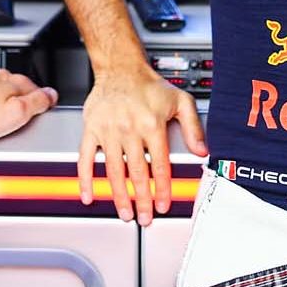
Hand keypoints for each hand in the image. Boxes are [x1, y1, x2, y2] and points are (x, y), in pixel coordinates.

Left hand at [0, 68, 57, 144]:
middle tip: (20, 118)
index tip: (43, 111)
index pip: (39, 90)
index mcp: (15, 83)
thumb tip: (52, 96)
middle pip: (18, 89)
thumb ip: (36, 103)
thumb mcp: (15, 113)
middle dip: (21, 101)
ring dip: (1, 101)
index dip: (42, 102)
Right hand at [79, 67, 206, 225]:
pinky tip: (89, 195)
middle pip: (136, 173)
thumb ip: (193, 127)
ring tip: (125, 212)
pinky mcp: (91, 129)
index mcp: (152, 124)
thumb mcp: (180, 101)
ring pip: (113, 171)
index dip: (162, 188)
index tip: (164, 204)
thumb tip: (202, 151)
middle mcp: (129, 129)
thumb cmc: (149, 86)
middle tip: (145, 218)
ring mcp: (108, 131)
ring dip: (119, 195)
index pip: (159, 165)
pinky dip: (85, 179)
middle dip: (142, 200)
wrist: (120, 68)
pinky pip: (84, 158)